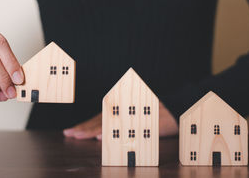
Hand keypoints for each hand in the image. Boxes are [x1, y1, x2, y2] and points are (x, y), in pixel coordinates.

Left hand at [63, 101, 178, 139]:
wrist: (179, 109)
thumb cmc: (161, 114)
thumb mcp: (140, 119)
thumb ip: (124, 125)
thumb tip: (105, 137)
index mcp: (123, 111)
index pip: (100, 118)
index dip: (86, 125)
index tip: (73, 131)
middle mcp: (125, 112)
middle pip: (100, 120)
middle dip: (84, 128)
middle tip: (69, 134)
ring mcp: (131, 116)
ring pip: (108, 124)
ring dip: (92, 131)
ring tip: (79, 136)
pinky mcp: (139, 123)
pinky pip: (124, 129)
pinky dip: (112, 133)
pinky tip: (101, 138)